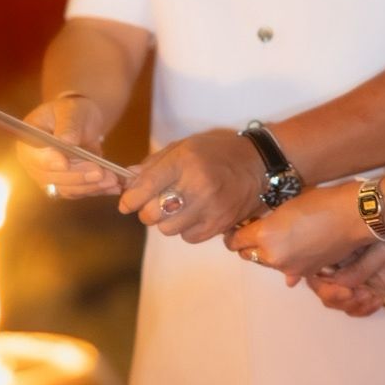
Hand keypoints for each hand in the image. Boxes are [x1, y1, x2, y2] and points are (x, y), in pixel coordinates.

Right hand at [16, 95, 120, 198]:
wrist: (80, 122)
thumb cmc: (70, 112)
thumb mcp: (69, 110)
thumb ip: (68, 125)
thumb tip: (66, 141)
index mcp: (29, 145)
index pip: (36, 158)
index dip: (50, 162)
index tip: (65, 162)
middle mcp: (35, 166)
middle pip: (53, 177)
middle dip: (78, 176)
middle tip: (100, 172)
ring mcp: (50, 178)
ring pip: (68, 188)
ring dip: (90, 186)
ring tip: (112, 179)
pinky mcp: (66, 186)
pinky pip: (80, 192)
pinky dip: (96, 190)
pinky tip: (113, 187)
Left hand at [118, 128, 265, 240]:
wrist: (258, 164)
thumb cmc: (218, 151)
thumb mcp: (185, 146)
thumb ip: (154, 164)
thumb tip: (128, 180)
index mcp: (185, 161)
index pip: (145, 187)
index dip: (130, 199)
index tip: (126, 203)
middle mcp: (197, 185)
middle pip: (152, 214)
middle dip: (146, 211)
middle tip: (152, 204)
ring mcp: (210, 208)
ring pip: (168, 229)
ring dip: (166, 221)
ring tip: (176, 208)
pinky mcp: (220, 225)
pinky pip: (188, 237)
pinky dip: (185, 229)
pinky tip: (193, 214)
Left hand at [224, 182, 367, 280]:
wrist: (352, 217)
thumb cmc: (320, 202)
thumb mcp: (286, 205)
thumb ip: (268, 221)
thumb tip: (260, 231)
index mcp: (264, 235)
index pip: (235, 241)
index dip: (233, 234)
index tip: (236, 229)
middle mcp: (273, 256)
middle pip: (248, 255)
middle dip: (248, 245)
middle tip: (254, 232)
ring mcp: (289, 268)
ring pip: (267, 263)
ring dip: (268, 253)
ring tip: (280, 238)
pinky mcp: (305, 273)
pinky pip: (288, 270)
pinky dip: (288, 261)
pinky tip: (296, 249)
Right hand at [306, 233, 384, 316]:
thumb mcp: (378, 244)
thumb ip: (359, 265)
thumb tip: (339, 283)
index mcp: (339, 245)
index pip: (317, 268)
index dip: (321, 283)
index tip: (339, 290)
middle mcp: (344, 263)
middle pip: (324, 288)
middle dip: (335, 296)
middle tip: (352, 296)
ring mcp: (358, 278)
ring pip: (340, 300)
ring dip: (350, 304)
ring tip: (368, 297)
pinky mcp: (373, 290)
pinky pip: (358, 306)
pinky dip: (363, 308)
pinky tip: (375, 302)